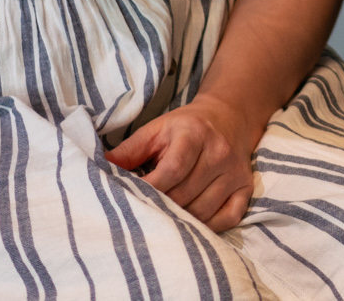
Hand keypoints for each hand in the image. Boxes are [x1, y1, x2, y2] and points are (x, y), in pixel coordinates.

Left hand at [105, 92, 262, 232]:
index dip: (151, 189)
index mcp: (194, 134)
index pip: (173, 170)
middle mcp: (219, 153)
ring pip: (204, 210)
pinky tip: (191, 224)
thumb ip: (128, 151)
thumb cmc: (184, 127)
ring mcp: (234, 173)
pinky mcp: (245, 188)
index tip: (132, 199)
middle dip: (161, 207)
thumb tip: (98, 169)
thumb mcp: (156, 130)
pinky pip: (228, 218)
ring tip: (163, 219)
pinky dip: (208, 227)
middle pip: (186, 195)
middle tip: (142, 214)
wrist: (229, 117)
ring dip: (181, 220)